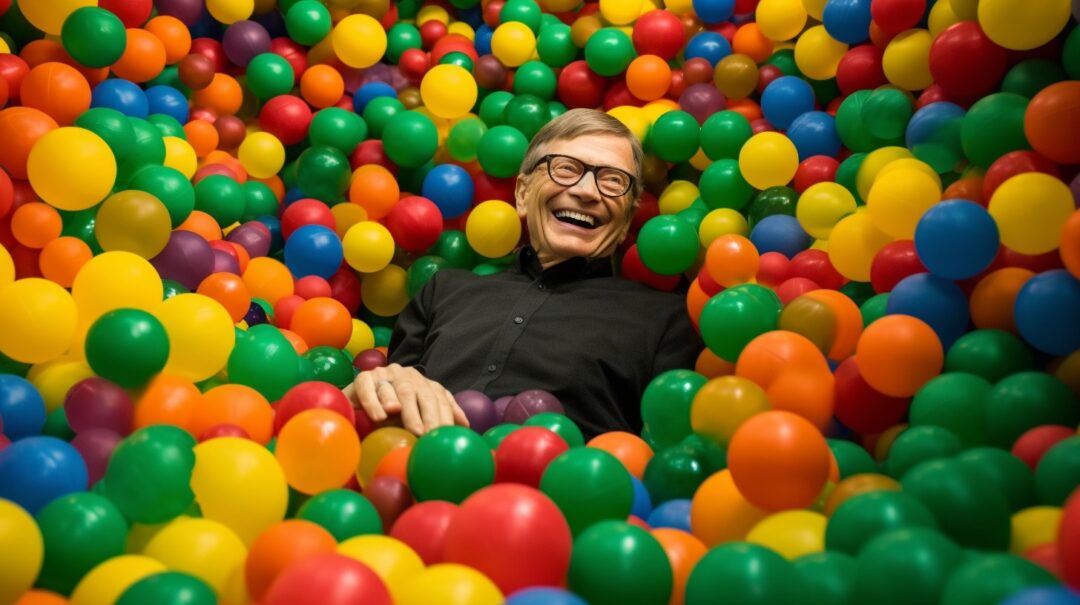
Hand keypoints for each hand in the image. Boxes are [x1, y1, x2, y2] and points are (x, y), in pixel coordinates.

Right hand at [345, 363, 468, 435]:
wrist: (353, 403)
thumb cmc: (389, 414)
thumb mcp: (414, 416)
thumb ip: (436, 416)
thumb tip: (464, 426)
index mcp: (421, 382)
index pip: (438, 396)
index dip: (445, 414)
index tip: (448, 434)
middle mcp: (405, 375)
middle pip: (421, 393)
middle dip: (428, 415)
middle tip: (430, 435)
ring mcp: (384, 374)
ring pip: (397, 390)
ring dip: (406, 409)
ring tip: (412, 427)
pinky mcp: (363, 378)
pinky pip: (369, 389)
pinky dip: (374, 403)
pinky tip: (379, 417)